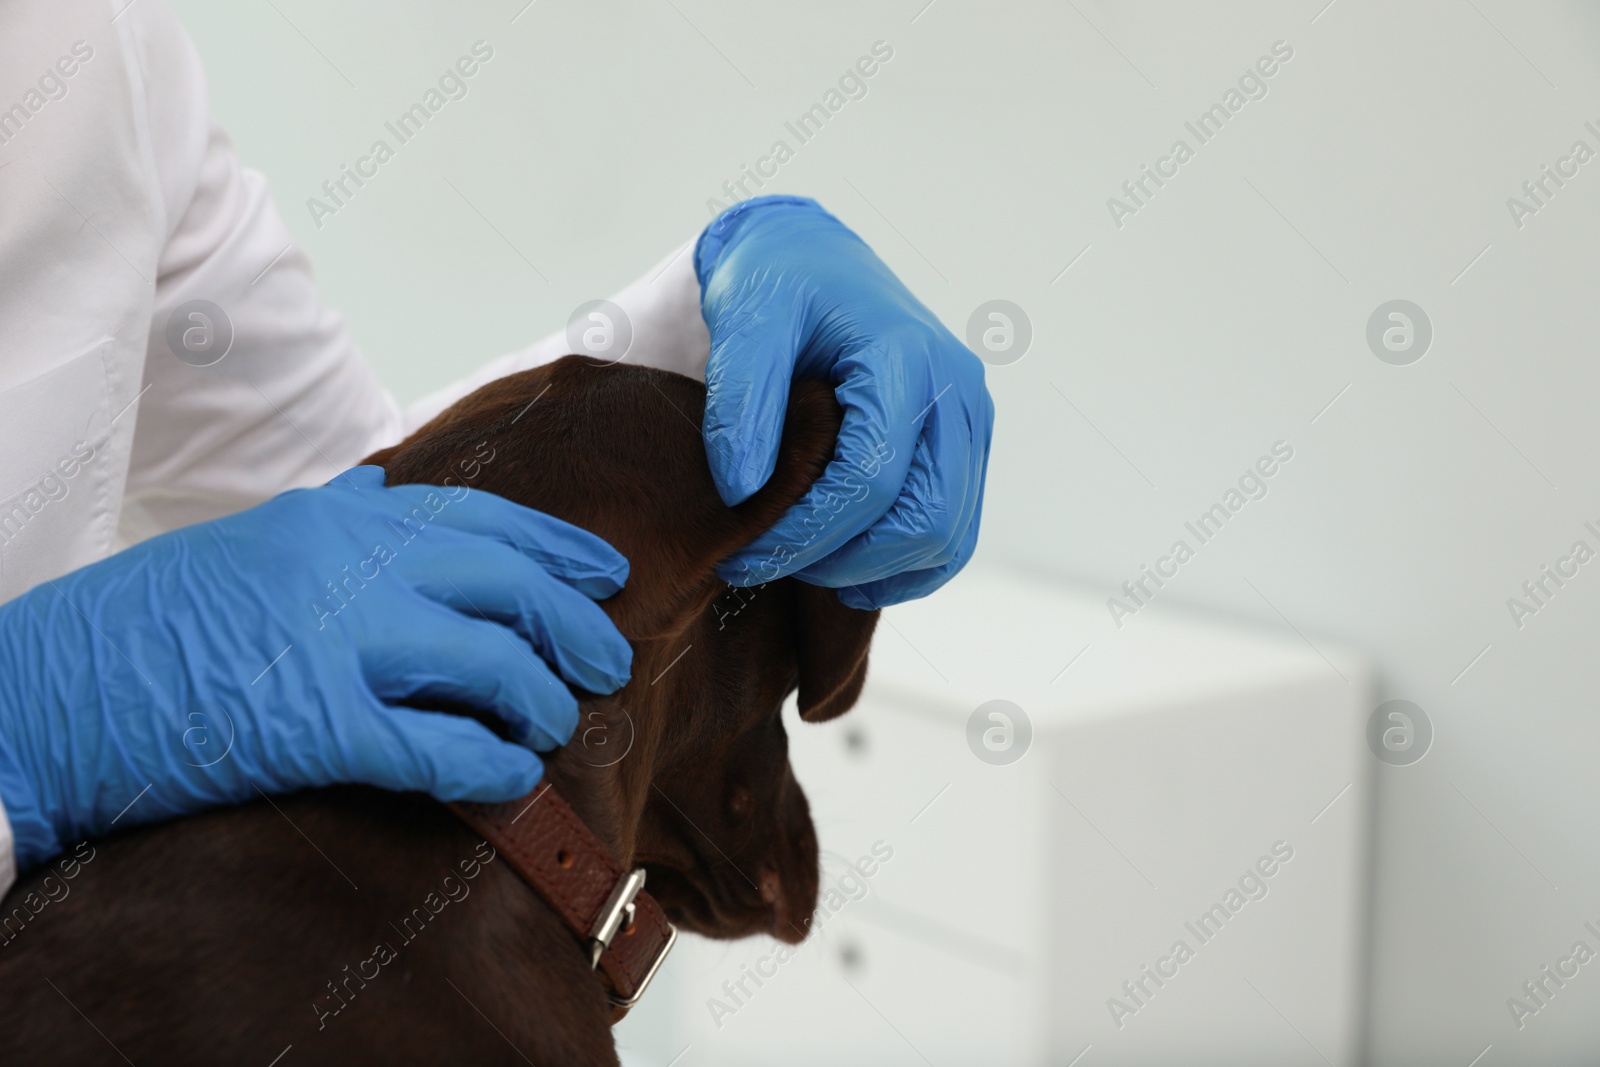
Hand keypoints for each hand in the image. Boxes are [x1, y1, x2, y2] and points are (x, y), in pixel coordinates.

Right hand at [0, 465, 630, 869]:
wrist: (47, 685)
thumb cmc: (152, 618)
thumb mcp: (252, 536)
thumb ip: (333, 512)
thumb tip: (385, 486)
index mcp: (341, 519)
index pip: (485, 520)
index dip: (560, 550)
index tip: (608, 573)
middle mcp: (351, 567)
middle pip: (508, 588)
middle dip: (577, 628)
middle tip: (610, 664)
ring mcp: (337, 644)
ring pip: (492, 666)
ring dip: (542, 702)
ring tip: (556, 726)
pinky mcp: (317, 727)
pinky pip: (439, 748)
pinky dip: (491, 767)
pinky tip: (514, 778)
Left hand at [695, 195, 993, 608]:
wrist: (810, 255)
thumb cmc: (776, 281)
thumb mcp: (744, 319)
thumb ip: (742, 402)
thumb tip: (745, 493)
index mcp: (907, 358)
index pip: (870, 482)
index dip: (805, 534)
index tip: (742, 554)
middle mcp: (955, 390)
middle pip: (925, 522)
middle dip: (843, 561)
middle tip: (768, 561)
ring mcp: (969, 418)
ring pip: (948, 536)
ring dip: (877, 569)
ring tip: (804, 564)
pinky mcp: (966, 442)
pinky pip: (956, 530)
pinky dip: (909, 564)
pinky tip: (849, 569)